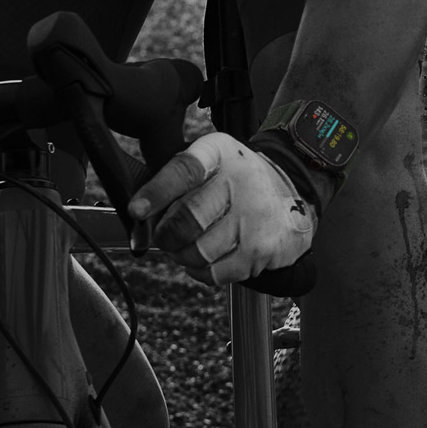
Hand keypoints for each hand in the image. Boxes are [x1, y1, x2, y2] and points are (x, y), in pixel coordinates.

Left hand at [126, 132, 315, 285]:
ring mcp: (254, 217)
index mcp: (219, 153)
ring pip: (197, 252)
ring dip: (182, 255)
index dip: (157, 192)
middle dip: (165, 235)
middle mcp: (240, 181)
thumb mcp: (208, 161)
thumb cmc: (234, 180)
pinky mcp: (261, 249)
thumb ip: (171, 178)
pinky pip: (213, 273)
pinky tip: (207, 256)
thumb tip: (137, 214)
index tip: (137, 210)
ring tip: (188, 244)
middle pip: (187, 220)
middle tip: (165, 235)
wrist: (289, 195)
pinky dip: (200, 270)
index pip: (184, 171)